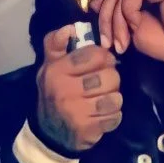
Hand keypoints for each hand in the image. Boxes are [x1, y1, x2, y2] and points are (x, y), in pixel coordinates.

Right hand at [36, 27, 122, 154]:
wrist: (48, 134)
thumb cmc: (55, 94)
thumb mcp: (50, 68)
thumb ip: (56, 46)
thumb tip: (68, 28)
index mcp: (56, 71)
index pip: (95, 55)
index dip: (103, 58)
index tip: (97, 65)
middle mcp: (64, 90)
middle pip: (109, 76)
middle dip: (110, 81)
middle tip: (99, 87)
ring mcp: (75, 111)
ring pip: (115, 97)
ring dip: (112, 99)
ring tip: (100, 101)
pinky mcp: (86, 129)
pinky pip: (114, 116)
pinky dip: (111, 117)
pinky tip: (99, 116)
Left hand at [82, 0, 163, 60]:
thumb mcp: (131, 32)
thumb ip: (114, 17)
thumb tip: (92, 2)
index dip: (98, 9)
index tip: (100, 35)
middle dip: (104, 21)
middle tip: (109, 44)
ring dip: (115, 22)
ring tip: (122, 43)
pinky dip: (128, 12)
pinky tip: (136, 26)